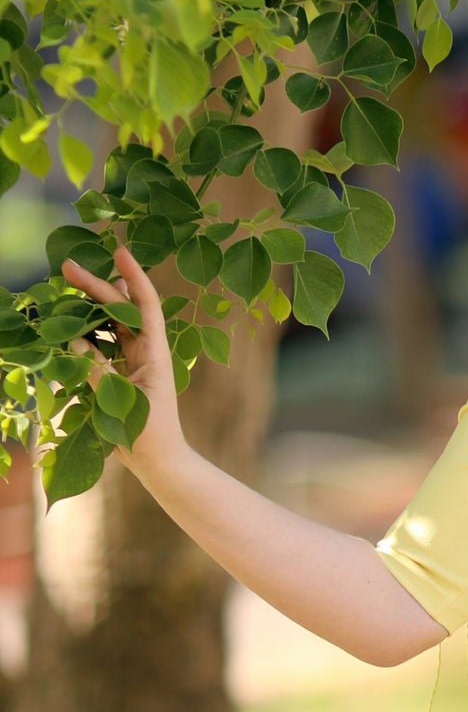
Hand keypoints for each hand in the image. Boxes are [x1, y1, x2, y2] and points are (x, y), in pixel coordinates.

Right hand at [60, 245, 184, 471]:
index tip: (118, 250)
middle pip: (119, 309)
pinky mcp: (119, 374)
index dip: (133, 275)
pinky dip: (84, 336)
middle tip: (66, 266)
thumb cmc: (150, 432)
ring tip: (65, 289)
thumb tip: (75, 341)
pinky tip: (67, 327)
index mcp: (154, 351)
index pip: (145, 304)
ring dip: (88, 308)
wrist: (159, 460)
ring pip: (108, 326)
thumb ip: (98, 371)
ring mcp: (132, 361)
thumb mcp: (123, 400)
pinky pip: (100, 347)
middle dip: (96, 286)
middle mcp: (145, 351)